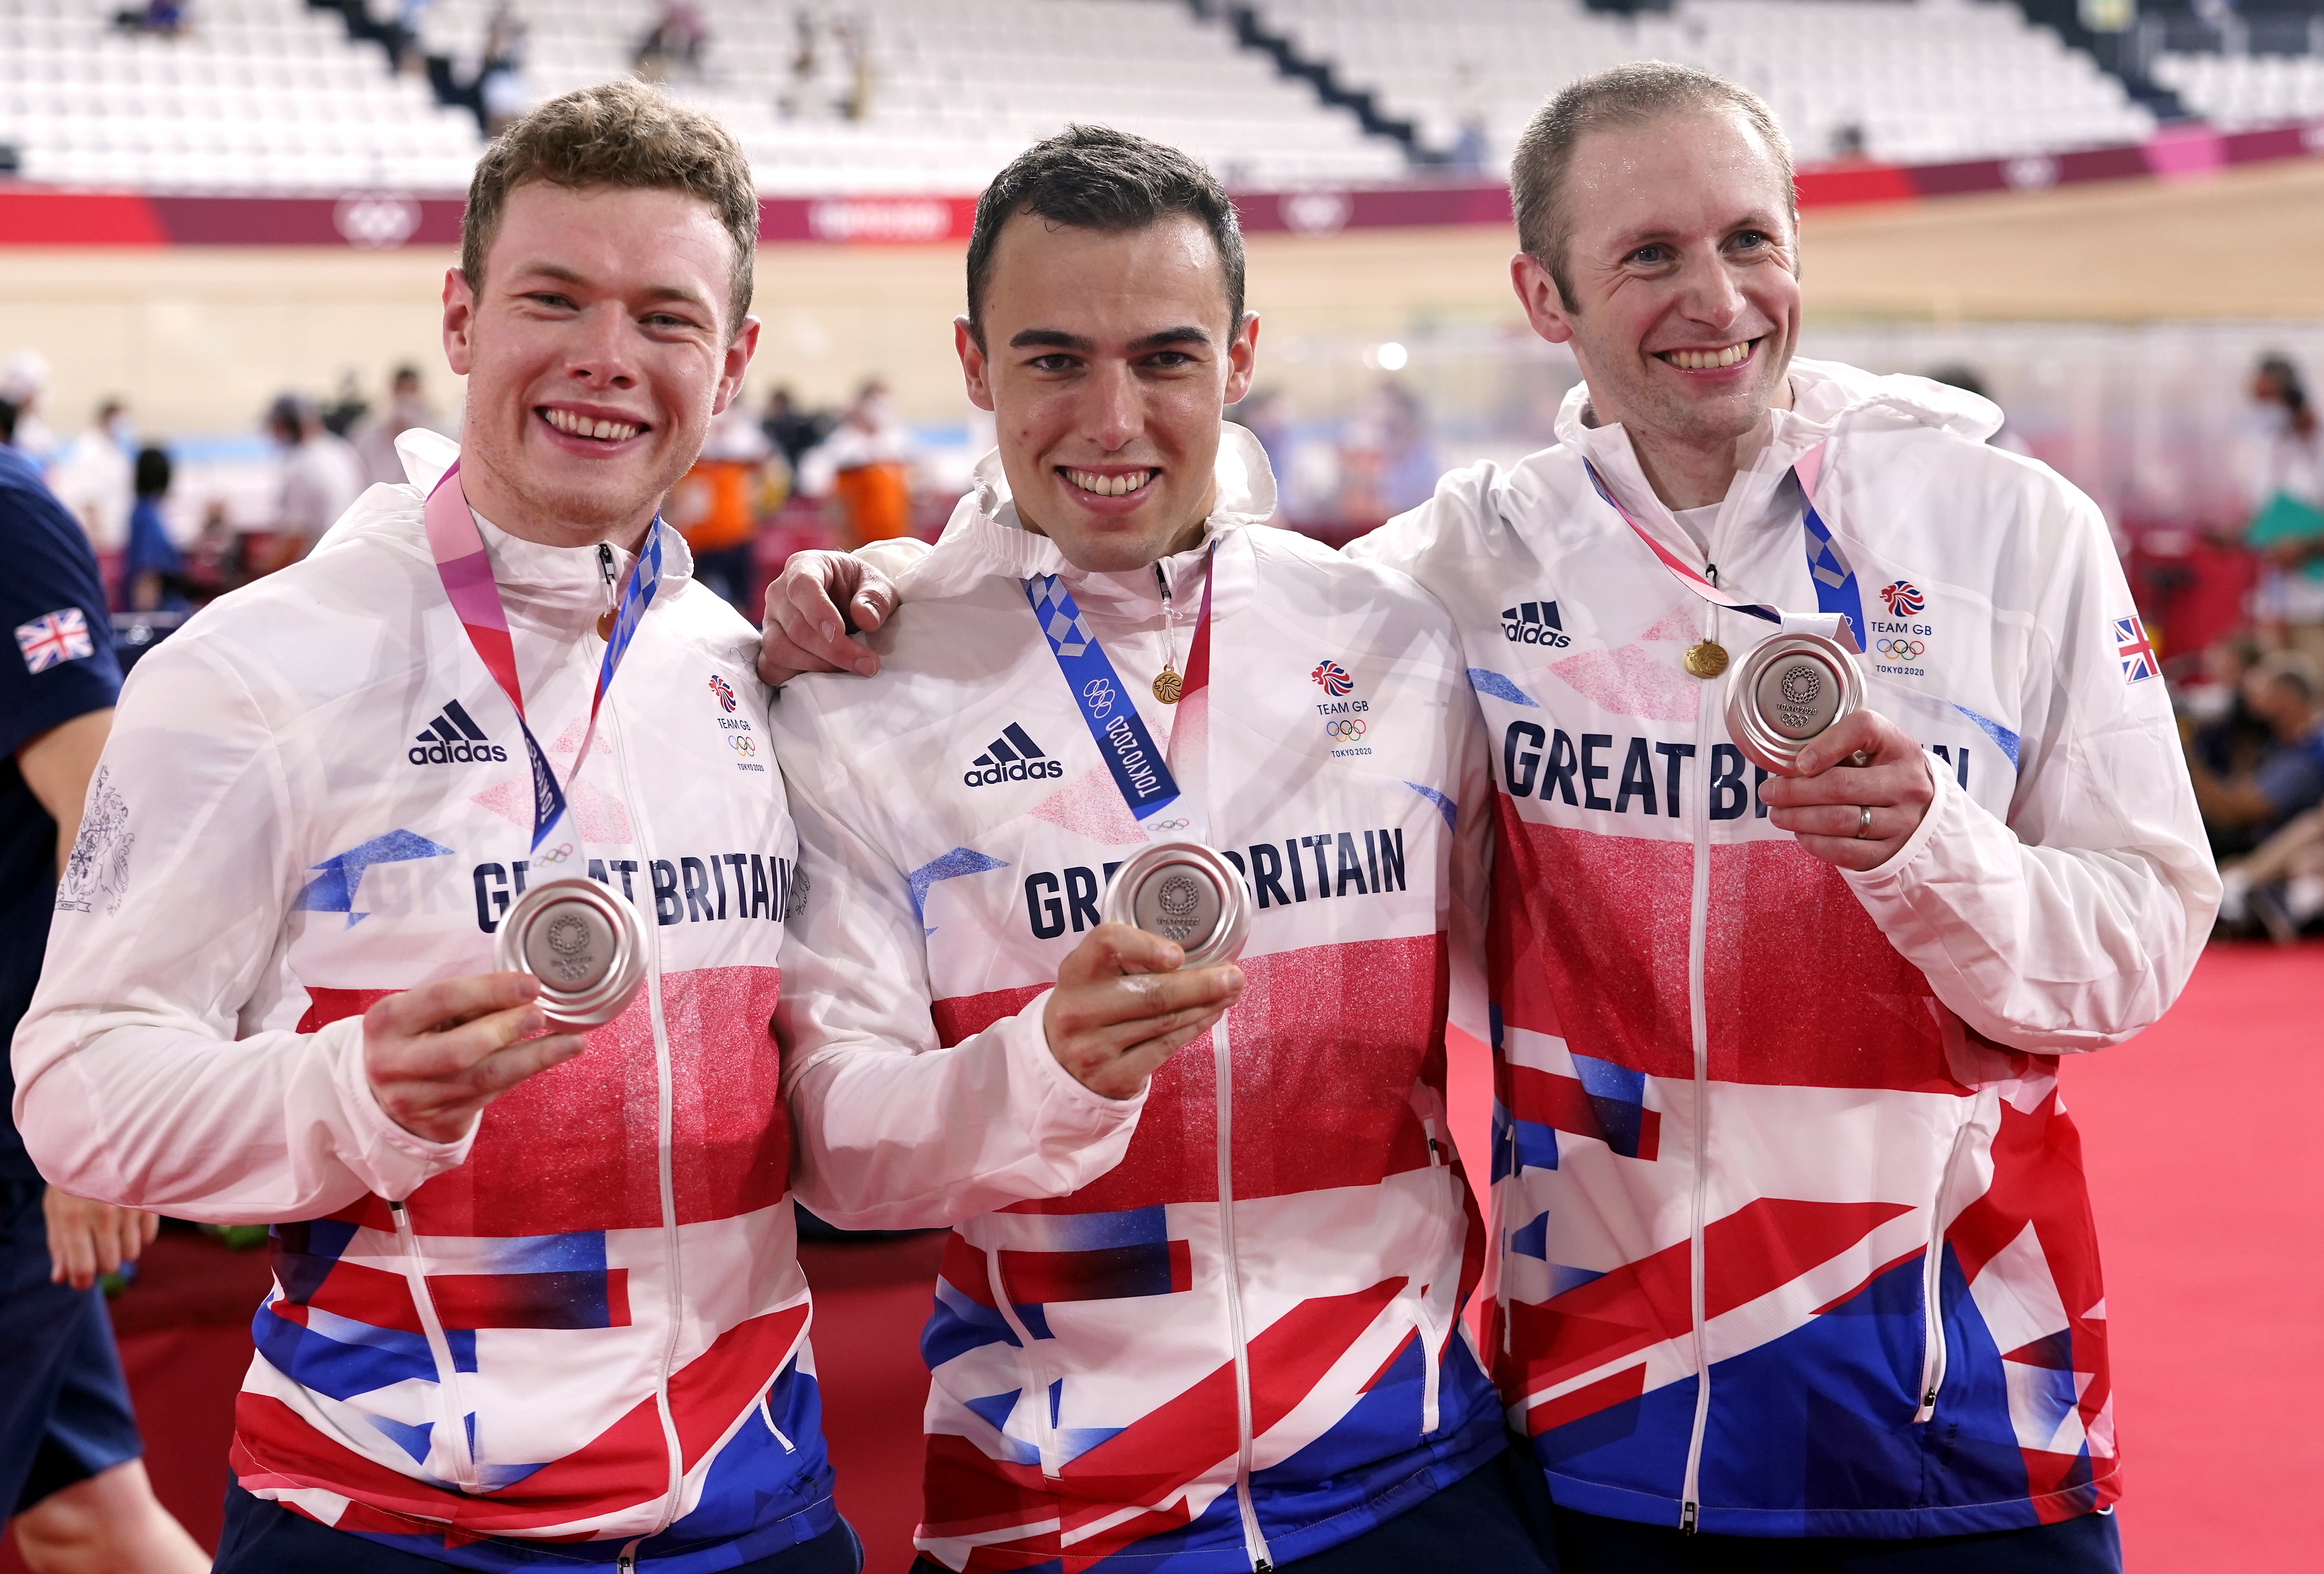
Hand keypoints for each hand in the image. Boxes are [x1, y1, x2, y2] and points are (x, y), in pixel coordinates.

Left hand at [42, 1188, 159, 1289]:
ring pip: (131, 1253)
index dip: (82, 1280)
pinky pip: (149, 1237)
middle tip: (97, 1250)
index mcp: (73, 1219)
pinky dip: (139, 1235)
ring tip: (113, 1232)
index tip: (82, 1280)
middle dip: (102, 1263)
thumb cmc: (71, 1178)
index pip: (82, 1268)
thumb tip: (60, 1279)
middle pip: (110, 1264)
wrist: (98, 1138)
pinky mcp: (149, 1200)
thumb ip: (58, 1245)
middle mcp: (102, 1215)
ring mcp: (129, 1207)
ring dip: (121, 1248)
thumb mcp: (55, 1209)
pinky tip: (128, 1221)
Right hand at [364, 973, 586, 1143]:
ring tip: (571, 1041)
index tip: (531, 984)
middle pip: (461, 1048)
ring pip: (483, 1078)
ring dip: (533, 1057)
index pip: (442, 999)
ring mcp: (413, 1099)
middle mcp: (392, 1063)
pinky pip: (489, 1095)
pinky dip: (524, 1073)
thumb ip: (467, 1001)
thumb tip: (527, 989)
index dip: (490, 990)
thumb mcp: (425, 1012)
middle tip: (543, 1015)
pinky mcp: (438, 1122)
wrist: (386, 1092)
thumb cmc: (416, 1037)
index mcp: (387, 1021)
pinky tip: (552, 1057)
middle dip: (508, 1029)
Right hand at [759, 550, 897, 685]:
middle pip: (796, 627)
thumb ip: (875, 599)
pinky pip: (770, 668)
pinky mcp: (770, 646)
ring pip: (779, 649)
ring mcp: (771, 621)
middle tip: (867, 664)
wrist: (847, 600)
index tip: (838, 633)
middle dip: (833, 650)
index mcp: (805, 566)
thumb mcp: (878, 586)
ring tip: (849, 670)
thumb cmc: (860, 589)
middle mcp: (779, 592)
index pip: (802, 587)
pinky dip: (794, 677)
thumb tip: (866, 620)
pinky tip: (824, 679)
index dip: (818, 612)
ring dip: (816, 666)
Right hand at [1043, 924, 1245, 1099]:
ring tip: (1230, 993)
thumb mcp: (1093, 976)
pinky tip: (1211, 1015)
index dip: (1146, 946)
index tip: (1179, 954)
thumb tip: (1199, 954)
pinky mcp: (1112, 1076)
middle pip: (1151, 993)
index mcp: (1075, 973)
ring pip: (1164, 1022)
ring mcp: (1094, 1048)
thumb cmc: (1091, 1005)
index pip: (1107, 943)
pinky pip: (1165, 1047)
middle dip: (1201, 984)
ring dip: (1205, 1005)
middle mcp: (1079, 1010)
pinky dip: (1194, 1028)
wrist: (1060, 1061)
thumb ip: (1130, 960)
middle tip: (1234, 976)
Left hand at [1758, 710, 1935, 871]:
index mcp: (1900, 747)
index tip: (1797, 762)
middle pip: (1839, 786)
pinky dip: (1814, 842)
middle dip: (1793, 791)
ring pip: (1838, 821)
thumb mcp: (1871, 746)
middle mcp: (1907, 784)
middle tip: (1768, 792)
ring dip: (1797, 818)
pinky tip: (1801, 833)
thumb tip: (1792, 763)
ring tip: (1777, 813)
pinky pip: (1844, 851)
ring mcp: (1903, 822)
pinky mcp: (1891, 852)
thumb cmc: (1884, 771)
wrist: (1921, 808)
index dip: (1825, 745)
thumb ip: (1838, 746)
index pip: (1864, 730)